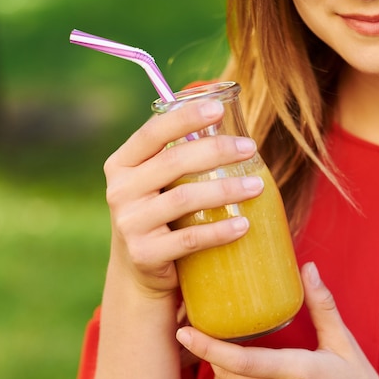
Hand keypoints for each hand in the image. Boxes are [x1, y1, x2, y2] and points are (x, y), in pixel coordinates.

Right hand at [103, 100, 261, 297]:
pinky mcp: (145, 254)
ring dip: (225, 190)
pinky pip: (189, 239)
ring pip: (183, 199)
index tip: (218, 108)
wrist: (140, 270)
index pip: (151, 133)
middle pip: (172, 162)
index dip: (184, 118)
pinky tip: (244, 224)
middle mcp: (120, 191)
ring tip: (257, 185)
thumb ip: (176, 155)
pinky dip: (220, 231)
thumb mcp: (156, 182)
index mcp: (122, 164)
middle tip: (249, 148)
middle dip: (215, 150)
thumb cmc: (160, 214)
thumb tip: (227, 119)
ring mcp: (130, 224)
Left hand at [176, 262, 378, 378]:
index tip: (188, 333)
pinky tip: (233, 376)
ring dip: (218, 376)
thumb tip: (308, 267)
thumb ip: (323, 306)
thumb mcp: (344, 343)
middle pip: (230, 378)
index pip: (247, 363)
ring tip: (217, 353)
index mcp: (302, 372)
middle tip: (197, 332)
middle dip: (209, 355)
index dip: (211, 349)